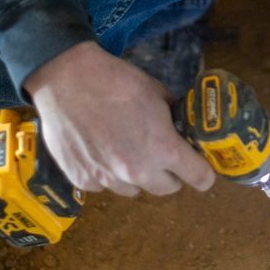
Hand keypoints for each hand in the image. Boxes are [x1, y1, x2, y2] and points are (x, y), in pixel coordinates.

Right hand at [24, 39, 215, 197]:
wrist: (67, 80)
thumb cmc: (115, 80)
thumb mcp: (156, 91)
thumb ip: (172, 113)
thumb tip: (179, 120)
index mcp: (163, 148)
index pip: (200, 178)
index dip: (203, 171)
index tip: (199, 164)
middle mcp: (138, 171)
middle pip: (168, 188)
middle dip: (170, 174)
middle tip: (162, 154)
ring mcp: (109, 180)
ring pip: (134, 190)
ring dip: (137, 175)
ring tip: (126, 149)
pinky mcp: (83, 181)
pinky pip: (105, 185)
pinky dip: (107, 173)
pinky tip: (100, 149)